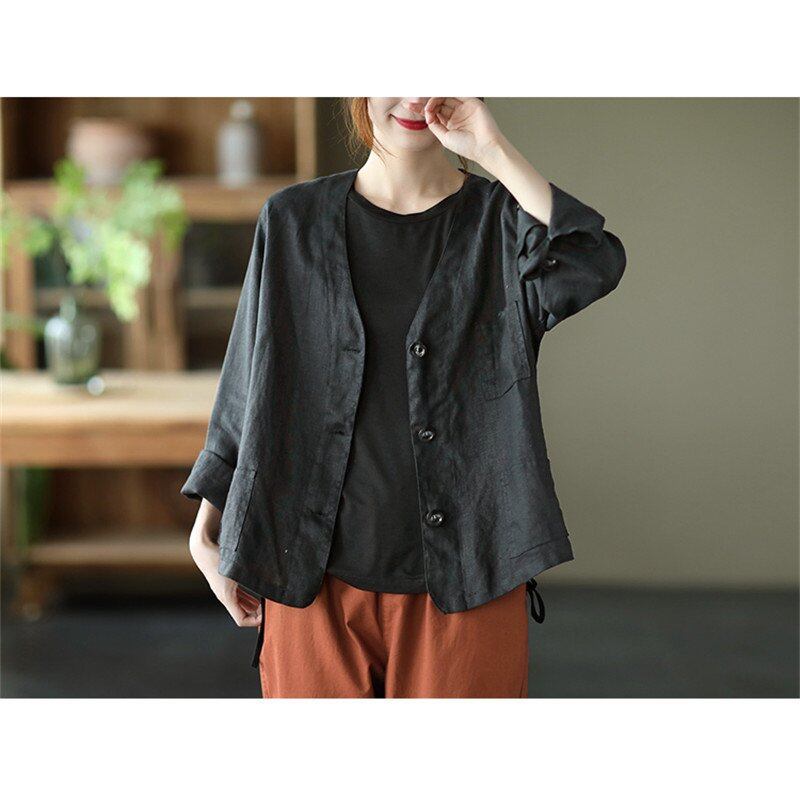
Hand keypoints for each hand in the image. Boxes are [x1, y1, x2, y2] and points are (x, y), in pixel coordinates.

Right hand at [189, 500, 262, 627]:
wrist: (203, 547)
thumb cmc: (220, 556)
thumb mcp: (239, 568)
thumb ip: (256, 574)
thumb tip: (275, 578)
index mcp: (226, 597)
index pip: (241, 620)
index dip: (255, 621)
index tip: (267, 614)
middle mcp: (224, 596)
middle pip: (241, 615)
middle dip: (256, 615)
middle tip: (270, 610)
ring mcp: (224, 591)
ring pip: (240, 606)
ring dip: (253, 608)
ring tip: (267, 607)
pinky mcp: (225, 584)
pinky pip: (237, 597)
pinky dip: (248, 600)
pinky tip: (257, 599)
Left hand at [402, 97, 506, 165]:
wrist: (484, 148)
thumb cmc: (467, 147)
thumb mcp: (445, 137)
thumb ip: (435, 125)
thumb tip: (425, 114)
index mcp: (451, 122)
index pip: (434, 111)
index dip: (421, 108)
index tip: (409, 106)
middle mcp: (457, 112)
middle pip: (438, 102)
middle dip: (424, 102)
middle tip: (412, 102)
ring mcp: (464, 106)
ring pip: (445, 96)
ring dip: (433, 99)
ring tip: (425, 105)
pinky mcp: (471, 101)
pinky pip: (457, 92)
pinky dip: (445, 93)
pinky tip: (435, 97)